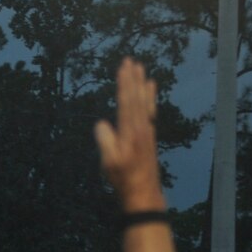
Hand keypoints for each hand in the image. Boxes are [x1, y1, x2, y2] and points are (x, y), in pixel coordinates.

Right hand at [94, 58, 165, 210]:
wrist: (143, 191)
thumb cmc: (123, 178)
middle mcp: (141, 127)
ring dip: (142, 84)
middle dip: (133, 78)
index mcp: (130, 131)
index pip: (126, 101)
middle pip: (136, 98)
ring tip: (141, 69)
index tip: (123, 66)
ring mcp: (146, 130)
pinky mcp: (148, 135)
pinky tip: (150, 90)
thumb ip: (106, 141)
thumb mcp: (109, 162)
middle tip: (131, 60)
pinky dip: (150, 97)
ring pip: (144, 102)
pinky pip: (149, 110)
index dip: (124, 83)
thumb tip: (102, 123)